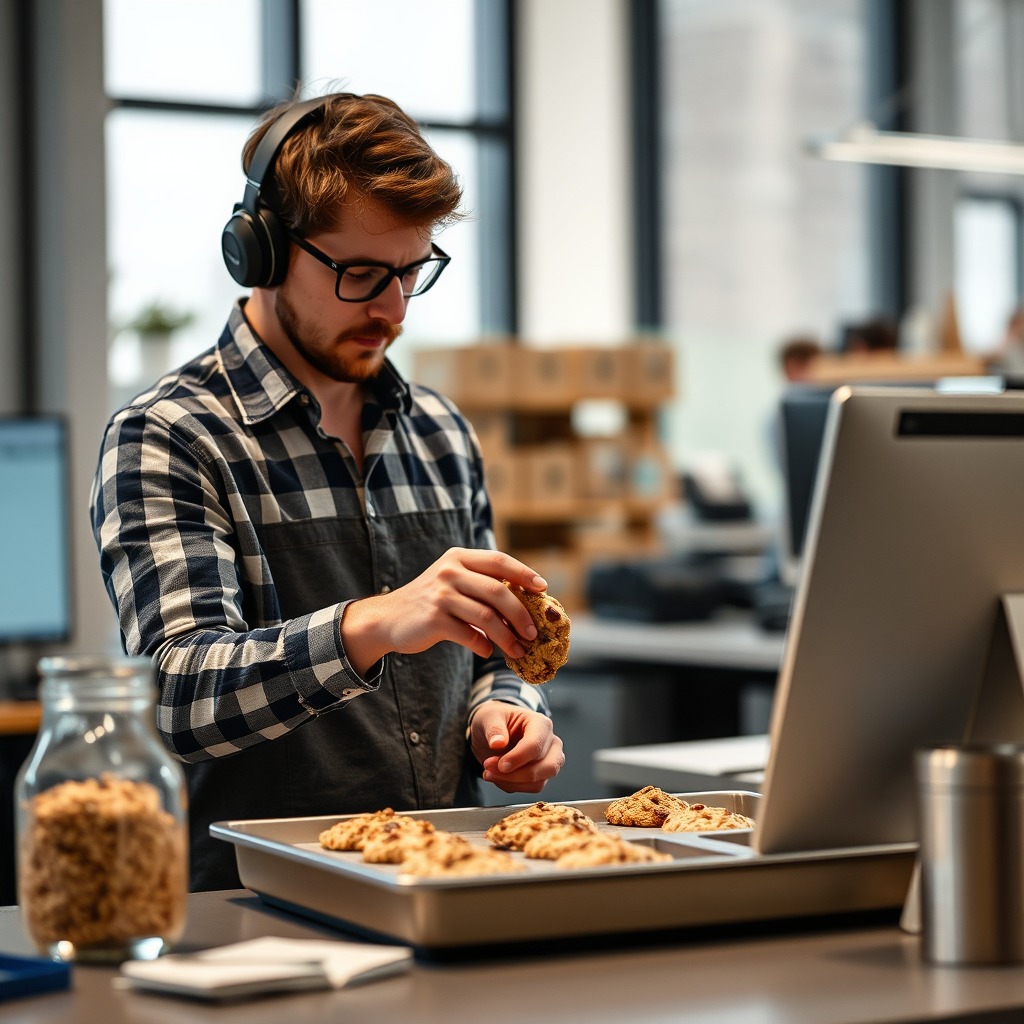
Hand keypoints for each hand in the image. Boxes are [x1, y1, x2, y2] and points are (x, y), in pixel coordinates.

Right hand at [341, 548, 546, 674]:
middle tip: (534, 632)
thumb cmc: (431, 602)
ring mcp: (440, 595)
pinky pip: (469, 635)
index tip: (543, 589)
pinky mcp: (433, 619)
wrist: (388, 619)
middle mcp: (449, 572)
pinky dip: (483, 645)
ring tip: (518, 650)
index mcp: (459, 558)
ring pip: (487, 616)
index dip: (524, 574)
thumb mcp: (453, 583)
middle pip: (498, 591)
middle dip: (521, 614)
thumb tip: (526, 604)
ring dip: (507, 637)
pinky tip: (487, 651)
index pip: (499, 560)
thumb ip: (482, 586)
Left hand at [470, 700, 564, 794]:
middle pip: (546, 767)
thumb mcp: (489, 718)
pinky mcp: (542, 774)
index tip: (500, 765)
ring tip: (488, 772)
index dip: (518, 758)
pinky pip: (531, 788)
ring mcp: (550, 760)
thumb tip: (498, 743)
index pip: (536, 745)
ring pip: (539, 782)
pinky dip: (512, 786)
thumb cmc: (496, 720)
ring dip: (511, 782)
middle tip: (489, 770)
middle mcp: (551, 742)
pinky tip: (497, 776)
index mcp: (541, 724)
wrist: (494, 731)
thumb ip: (493, 729)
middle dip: (516, 774)